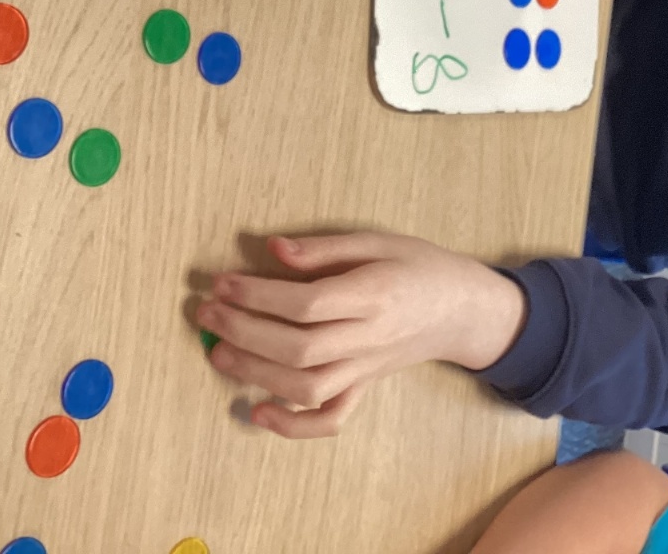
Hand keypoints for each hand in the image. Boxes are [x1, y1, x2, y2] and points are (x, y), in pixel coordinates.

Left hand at [196, 233, 526, 438]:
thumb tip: (272, 249)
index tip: (224, 282)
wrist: (460, 308)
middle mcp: (369, 338)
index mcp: (375, 295)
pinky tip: (256, 413)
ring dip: (255, 374)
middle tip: (207, 313)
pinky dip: (291, 426)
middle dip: (245, 332)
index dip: (260, 295)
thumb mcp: (378, 241)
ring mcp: (365, 369)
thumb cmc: (418, 266)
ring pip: (307, 387)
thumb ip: (324, 248)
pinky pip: (329, 419)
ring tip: (217, 351)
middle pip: (300, 348)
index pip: (309, 303)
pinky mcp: (363, 387)